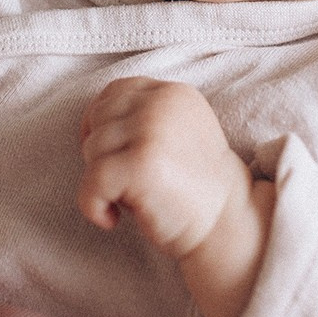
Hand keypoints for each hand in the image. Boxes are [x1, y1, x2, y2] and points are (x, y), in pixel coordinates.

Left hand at [77, 77, 272, 316]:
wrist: (226, 224)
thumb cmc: (195, 188)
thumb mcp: (178, 133)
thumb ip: (145, 118)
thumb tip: (91, 125)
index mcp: (173, 93)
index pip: (115, 91)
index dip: (100, 123)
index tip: (108, 155)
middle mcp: (162, 103)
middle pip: (98, 118)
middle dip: (101, 153)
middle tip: (127, 183)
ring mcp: (151, 129)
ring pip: (92, 148)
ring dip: (100, 182)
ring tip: (132, 198)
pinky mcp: (140, 162)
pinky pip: (91, 180)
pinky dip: (92, 205)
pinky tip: (113, 218)